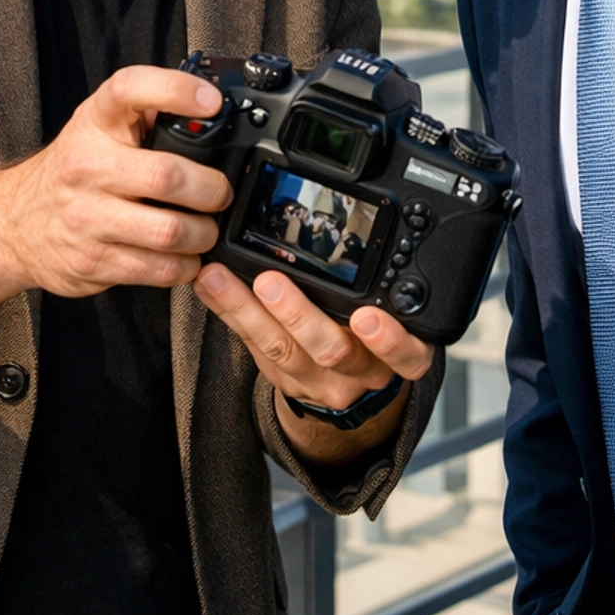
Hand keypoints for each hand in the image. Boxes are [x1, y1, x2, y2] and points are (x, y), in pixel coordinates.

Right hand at [0, 65, 232, 376]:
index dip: (175, 89)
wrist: (13, 223)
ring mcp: (85, 218)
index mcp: (94, 121)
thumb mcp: (99, 127)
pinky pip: (157, 270)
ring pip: (169, 231)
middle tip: (220, 194)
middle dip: (211, 189)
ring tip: (206, 230)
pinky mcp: (91, 263)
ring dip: (203, 235)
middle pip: (168, 175)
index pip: (130, 89)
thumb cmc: (73, 169)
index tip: (211, 101)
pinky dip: (185, 267)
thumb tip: (211, 108)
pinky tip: (186, 257)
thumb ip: (147, 114)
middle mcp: (86, 165)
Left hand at [193, 261, 433, 462]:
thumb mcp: (400, 320)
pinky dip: (229, 312)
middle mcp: (361, 372)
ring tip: (219, 278)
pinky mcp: (286, 381)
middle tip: (270, 282)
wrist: (354, 384)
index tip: (367, 317)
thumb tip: (361, 229)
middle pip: (332, 350)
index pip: (407, 355)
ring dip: (245, 309)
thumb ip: (387, 290)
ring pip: (281, 349)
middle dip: (297, 314)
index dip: (388, 341)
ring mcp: (320, 381)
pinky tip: (208, 286)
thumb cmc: (378, 336)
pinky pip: (254, 348)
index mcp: (399, 355)